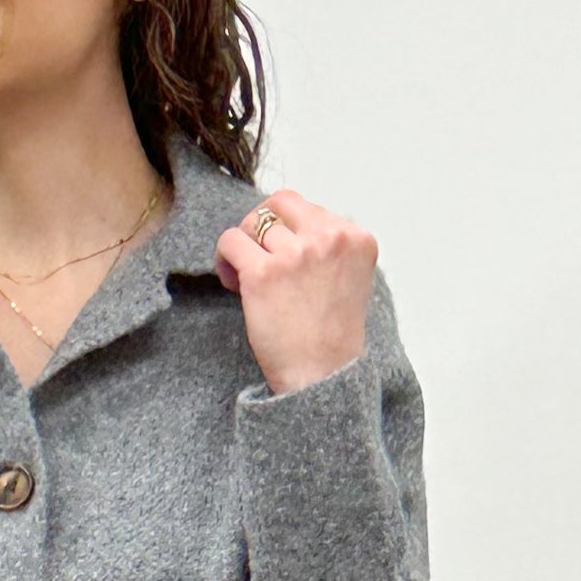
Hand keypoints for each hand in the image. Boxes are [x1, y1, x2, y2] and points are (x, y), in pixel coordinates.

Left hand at [215, 186, 374, 394]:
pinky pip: (230, 241)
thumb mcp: (349, 277)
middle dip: (264, 226)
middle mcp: (330, 239)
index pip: (309, 207)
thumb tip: (284, 225)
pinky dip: (224, 259)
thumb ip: (328, 247)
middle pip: (280, 204)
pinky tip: (233, 281)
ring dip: (244, 246)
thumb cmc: (331, 335)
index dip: (289, 230)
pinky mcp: (263, 273)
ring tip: (246, 276)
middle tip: (259, 256)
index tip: (285, 258)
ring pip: (252, 223)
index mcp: (356, 238)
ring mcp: (296, 254)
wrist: (323, 376)